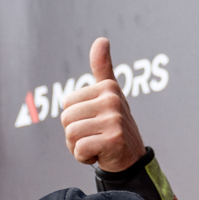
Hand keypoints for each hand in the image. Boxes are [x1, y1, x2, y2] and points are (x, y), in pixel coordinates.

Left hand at [60, 37, 146, 173]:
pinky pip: (79, 149)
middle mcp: (112, 100)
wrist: (131, 159)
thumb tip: (101, 40)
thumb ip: (103, 68)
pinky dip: (84, 158)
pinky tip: (100, 155)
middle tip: (94, 137)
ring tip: (97, 145)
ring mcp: (114, 120)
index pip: (66, 104)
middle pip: (66, 119)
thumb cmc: (114, 126)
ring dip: (78, 147)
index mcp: (108, 87)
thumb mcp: (109, 95)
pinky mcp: (113, 139)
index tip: (93, 122)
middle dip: (74, 134)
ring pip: (71, 134)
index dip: (74, 118)